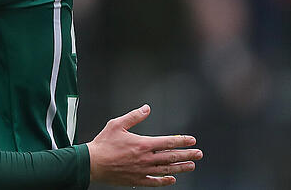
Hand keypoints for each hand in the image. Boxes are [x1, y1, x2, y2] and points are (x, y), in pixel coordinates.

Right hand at [86, 104, 202, 186]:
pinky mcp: (137, 179)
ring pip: (167, 170)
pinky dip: (165, 181)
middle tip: (198, 154)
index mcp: (143, 144)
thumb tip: (146, 109)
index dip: (182, 141)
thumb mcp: (116, 124)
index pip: (168, 142)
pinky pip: (155, 182)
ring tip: (191, 166)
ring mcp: (143, 170)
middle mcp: (146, 158)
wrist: (92, 163)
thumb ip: (134, 116)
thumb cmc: (103, 144)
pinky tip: (172, 179)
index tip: (191, 140)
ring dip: (180, 167)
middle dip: (187, 155)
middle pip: (172, 157)